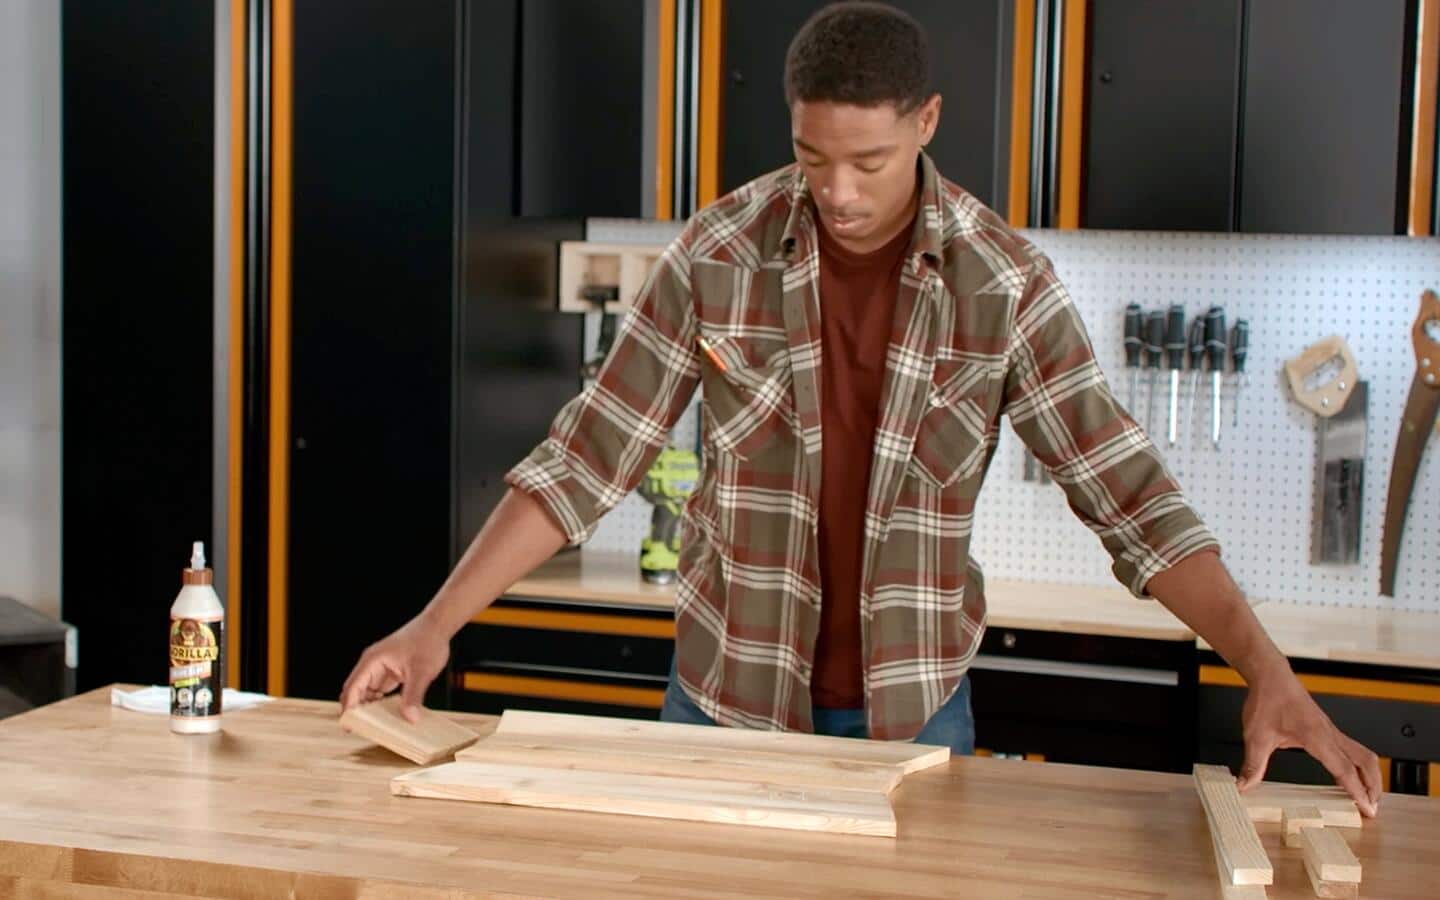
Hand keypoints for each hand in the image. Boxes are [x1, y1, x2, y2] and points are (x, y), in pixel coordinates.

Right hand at [339, 615, 450, 723]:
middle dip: (357, 710)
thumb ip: (413, 695)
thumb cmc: (427, 641)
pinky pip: (379, 690)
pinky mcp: (390, 671)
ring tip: (376, 727)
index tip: (349, 726)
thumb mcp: (421, 671)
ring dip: (369, 707)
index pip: (352, 687)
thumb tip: (409, 717)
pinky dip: (380, 703)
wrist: (437, 626)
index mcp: (372, 661)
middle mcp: (372, 664)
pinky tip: (388, 715)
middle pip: (356, 691)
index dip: (349, 707)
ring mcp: (380, 667)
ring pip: (367, 692)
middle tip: (363, 730)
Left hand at [1237, 669, 1381, 816]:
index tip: (1368, 809)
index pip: (1345, 770)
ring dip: (1370, 775)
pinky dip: (1358, 765)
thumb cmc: (1267, 700)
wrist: (1271, 676)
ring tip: (1367, 795)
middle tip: (1372, 808)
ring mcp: (1331, 730)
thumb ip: (1253, 764)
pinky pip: (1351, 748)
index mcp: (1317, 738)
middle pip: (1365, 762)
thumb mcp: (1256, 736)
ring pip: (1362, 754)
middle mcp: (1329, 734)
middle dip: (1373, 786)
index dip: (1358, 791)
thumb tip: (1245, 785)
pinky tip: (1350, 775)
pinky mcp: (1327, 728)